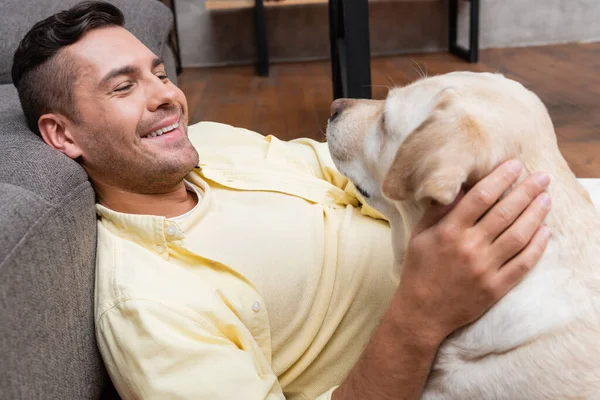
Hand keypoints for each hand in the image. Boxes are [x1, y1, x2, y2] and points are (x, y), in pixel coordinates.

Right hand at [398, 160, 551, 340]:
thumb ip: (440, 211)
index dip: (500, 178)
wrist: (422, 311)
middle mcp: (469, 247)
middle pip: (505, 212)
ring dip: (536, 214)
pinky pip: (523, 263)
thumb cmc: (419, 269)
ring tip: (546, 199)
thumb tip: (460, 188)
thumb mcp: (420, 235)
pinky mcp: (497, 286)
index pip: (480, 197)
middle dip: (526, 191)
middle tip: (542, 177)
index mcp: (449, 232)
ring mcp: (485, 268)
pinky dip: (537, 245)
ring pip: (519, 235)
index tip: (515, 165)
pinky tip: (545, 231)